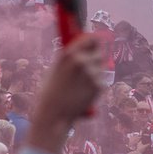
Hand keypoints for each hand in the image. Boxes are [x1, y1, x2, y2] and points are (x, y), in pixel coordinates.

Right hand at [29, 36, 104, 152]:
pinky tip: (83, 92)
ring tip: (81, 83)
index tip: (94, 42)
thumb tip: (82, 48)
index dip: (93, 41)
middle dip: (95, 57)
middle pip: (99, 52)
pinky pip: (101, 80)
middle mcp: (82, 61)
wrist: (54, 114)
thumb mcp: (55, 68)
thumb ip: (70, 57)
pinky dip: (95, 84)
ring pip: (101, 67)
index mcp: (69, 54)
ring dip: (95, 71)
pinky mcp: (99, 86)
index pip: (91, 38)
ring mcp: (92, 73)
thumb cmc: (51, 92)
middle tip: (89, 65)